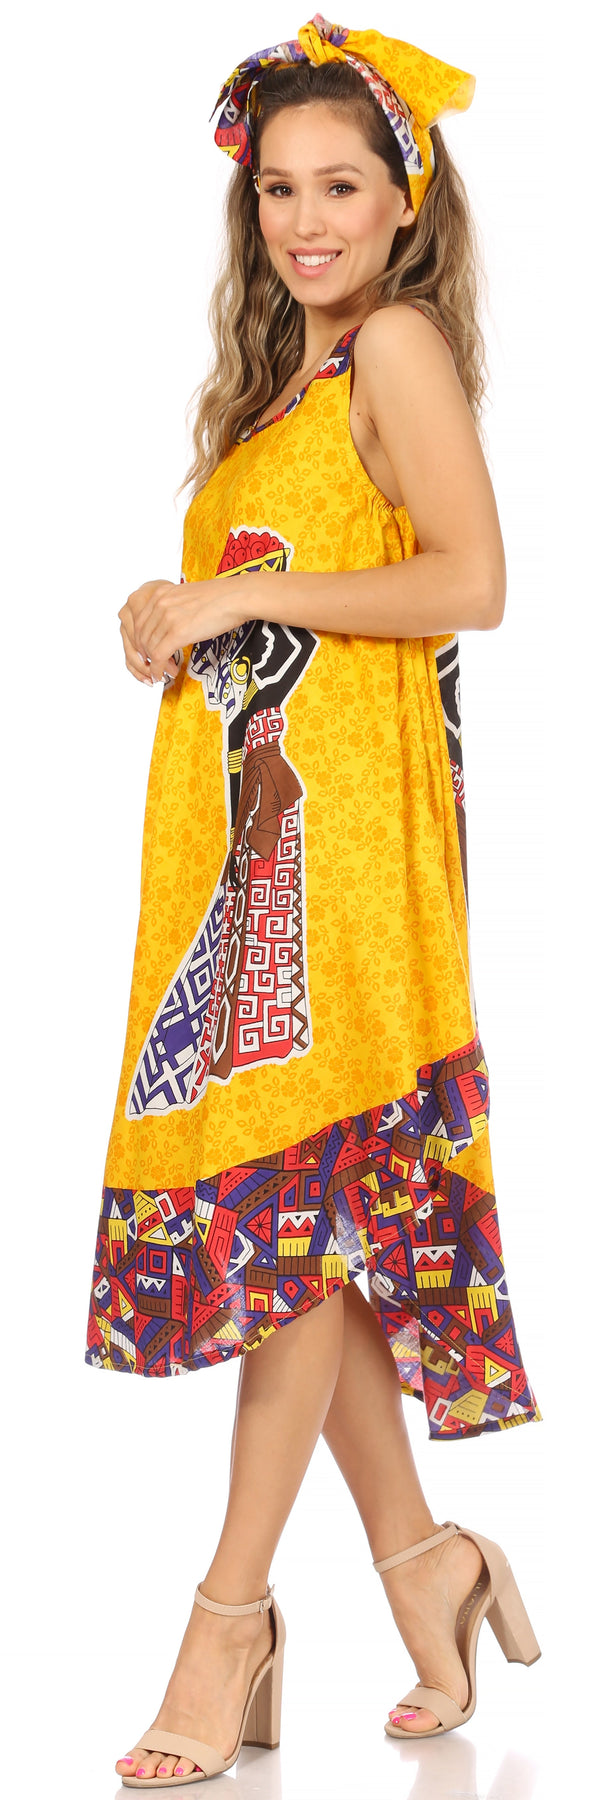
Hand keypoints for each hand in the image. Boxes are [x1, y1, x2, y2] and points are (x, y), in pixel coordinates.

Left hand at [118, 577, 249, 685]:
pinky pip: (159, 656)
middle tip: (157, 666)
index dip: (142, 644)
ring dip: (156, 665)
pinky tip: (165, 675)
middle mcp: (159, 603)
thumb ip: (172, 610)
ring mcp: (167, 617)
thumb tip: (167, 629)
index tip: (149, 653)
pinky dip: (159, 669)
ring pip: (149, 649)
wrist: (237, 597)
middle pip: (141, 637)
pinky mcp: (178, 632)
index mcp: (160, 593)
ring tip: (167, 671)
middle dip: (147, 656)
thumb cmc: (220, 598)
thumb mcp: (186, 598)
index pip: (139, 623)